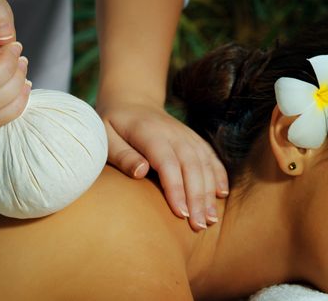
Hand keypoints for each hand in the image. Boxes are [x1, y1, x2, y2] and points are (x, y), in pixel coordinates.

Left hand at [97, 100, 228, 231]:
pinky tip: (221, 194)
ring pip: (204, 162)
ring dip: (209, 191)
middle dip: (197, 196)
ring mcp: (185, 134)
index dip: (176, 188)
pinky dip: (217, 174)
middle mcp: (172, 132)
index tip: (181, 213)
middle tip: (199, 225)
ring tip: (211, 219)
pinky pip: (209, 156)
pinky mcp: (192, 138)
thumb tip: (141, 172)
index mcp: (149, 132)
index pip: (167, 162)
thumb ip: (122, 155)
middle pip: (191, 165)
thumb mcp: (106, 137)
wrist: (131, 100)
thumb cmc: (112, 125)